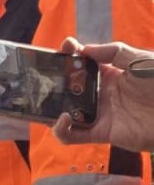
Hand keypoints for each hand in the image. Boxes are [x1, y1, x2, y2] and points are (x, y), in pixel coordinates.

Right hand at [52, 38, 153, 152]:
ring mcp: (101, 114)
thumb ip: (113, 53)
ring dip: (51, 109)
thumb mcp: (140, 60)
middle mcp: (103, 94)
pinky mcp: (101, 134)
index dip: (72, 56)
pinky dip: (62, 131)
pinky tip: (63, 119)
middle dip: (55, 83)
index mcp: (112, 74)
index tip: (64, 48)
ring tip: (45, 102)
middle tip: (44, 78)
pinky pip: (75, 136)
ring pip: (67, 113)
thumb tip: (84, 50)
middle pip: (72, 89)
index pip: (85, 64)